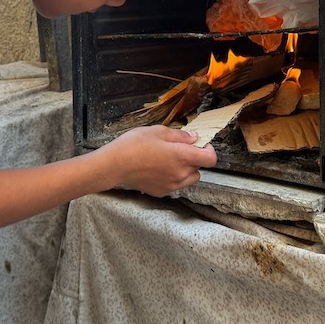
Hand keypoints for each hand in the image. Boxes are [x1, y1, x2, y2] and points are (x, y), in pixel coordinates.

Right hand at [97, 125, 216, 195]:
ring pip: (189, 179)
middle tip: (180, 149)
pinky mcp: (162, 192)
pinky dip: (173, 178)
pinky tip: (159, 169)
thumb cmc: (133, 145)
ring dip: (186, 170)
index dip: (209, 151)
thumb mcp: (158, 131)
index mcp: (182, 156)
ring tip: (169, 160)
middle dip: (194, 159)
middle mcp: (180, 174)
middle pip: (200, 169)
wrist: (114, 165)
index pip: (210, 159)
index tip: (202, 145)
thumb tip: (193, 138)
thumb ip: (179, 135)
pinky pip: (176, 185)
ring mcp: (171, 185)